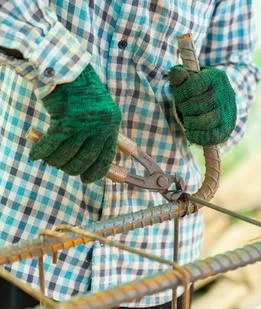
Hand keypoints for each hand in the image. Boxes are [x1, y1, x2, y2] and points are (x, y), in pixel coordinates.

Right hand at [30, 65, 121, 182]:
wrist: (66, 67)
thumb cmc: (82, 90)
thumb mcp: (101, 112)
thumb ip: (105, 134)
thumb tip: (116, 156)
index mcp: (112, 125)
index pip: (105, 158)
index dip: (95, 173)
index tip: (86, 180)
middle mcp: (101, 126)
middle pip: (84, 161)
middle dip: (70, 168)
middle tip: (61, 165)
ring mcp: (84, 124)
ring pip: (66, 155)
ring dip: (53, 160)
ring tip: (47, 157)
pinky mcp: (65, 120)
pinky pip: (51, 145)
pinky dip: (41, 152)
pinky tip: (34, 154)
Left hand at [169, 66, 236, 145]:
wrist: (221, 101)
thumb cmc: (200, 88)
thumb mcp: (190, 77)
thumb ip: (179, 75)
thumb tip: (178, 74)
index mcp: (216, 77)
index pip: (193, 86)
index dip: (181, 94)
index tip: (180, 96)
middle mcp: (225, 94)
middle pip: (196, 106)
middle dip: (184, 109)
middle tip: (184, 109)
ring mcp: (228, 112)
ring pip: (204, 122)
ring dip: (190, 123)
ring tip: (188, 120)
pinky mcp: (227, 128)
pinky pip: (211, 137)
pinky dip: (197, 137)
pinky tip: (191, 132)